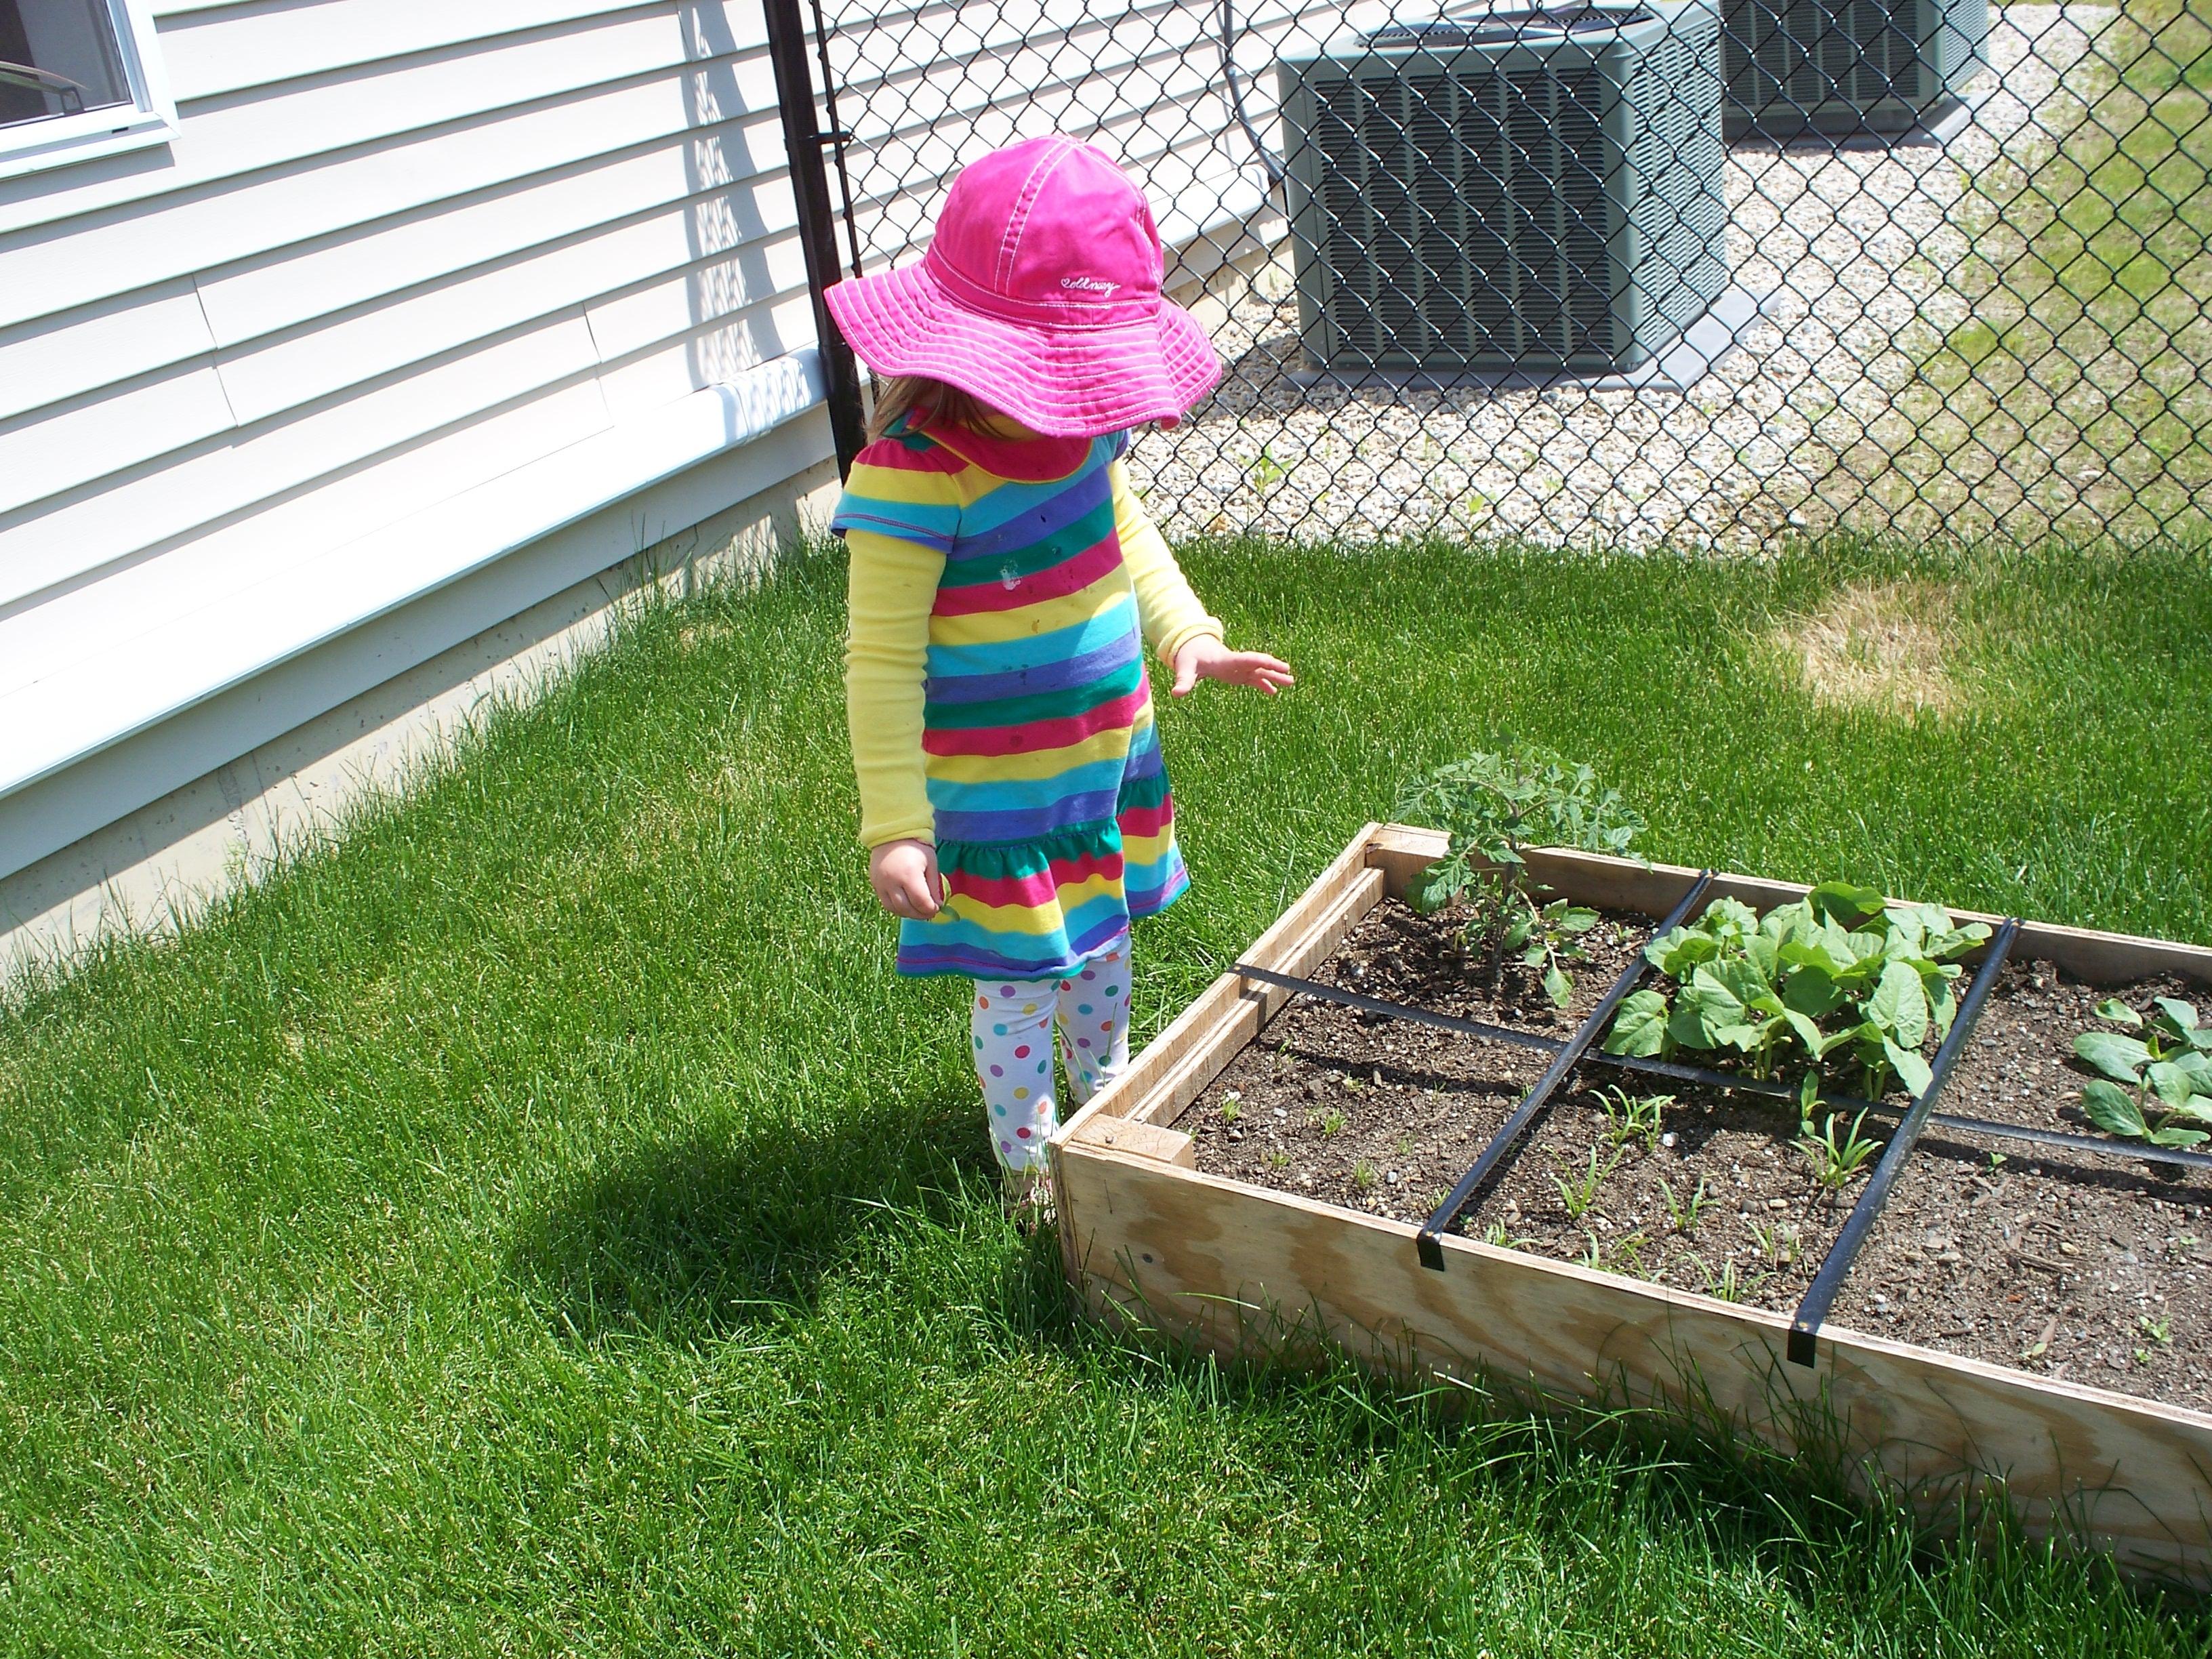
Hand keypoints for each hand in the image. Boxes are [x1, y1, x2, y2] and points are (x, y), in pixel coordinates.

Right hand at [869, 838, 942, 920]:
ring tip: (917, 910)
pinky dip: (897, 907)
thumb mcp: (930, 864)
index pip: (921, 902)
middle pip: (906, 909)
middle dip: (920, 914)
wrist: (892, 833)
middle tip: (929, 912)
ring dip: (908, 913)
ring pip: (894, 909)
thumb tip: (937, 905)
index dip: (930, 909)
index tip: (937, 908)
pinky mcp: (874, 883)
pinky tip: (906, 904)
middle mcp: (893, 881)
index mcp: (910, 875)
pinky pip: (885, 902)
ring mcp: (881, 883)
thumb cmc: (916, 847)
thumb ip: (933, 886)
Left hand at [1169, 635, 1294, 697]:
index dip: (1263, 662)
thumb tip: (1176, 693)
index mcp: (1227, 660)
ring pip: (1259, 672)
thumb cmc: (1189, 658)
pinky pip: (1253, 680)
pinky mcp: (1237, 675)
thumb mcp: (1185, 668)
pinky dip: (1263, 685)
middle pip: (1259, 665)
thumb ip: (1183, 680)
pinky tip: (1273, 692)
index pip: (1248, 659)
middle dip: (1273, 668)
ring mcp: (1239, 668)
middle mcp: (1237, 663)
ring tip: (1291, 682)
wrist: (1192, 649)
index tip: (1278, 665)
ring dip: (1273, 677)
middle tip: (1289, 674)